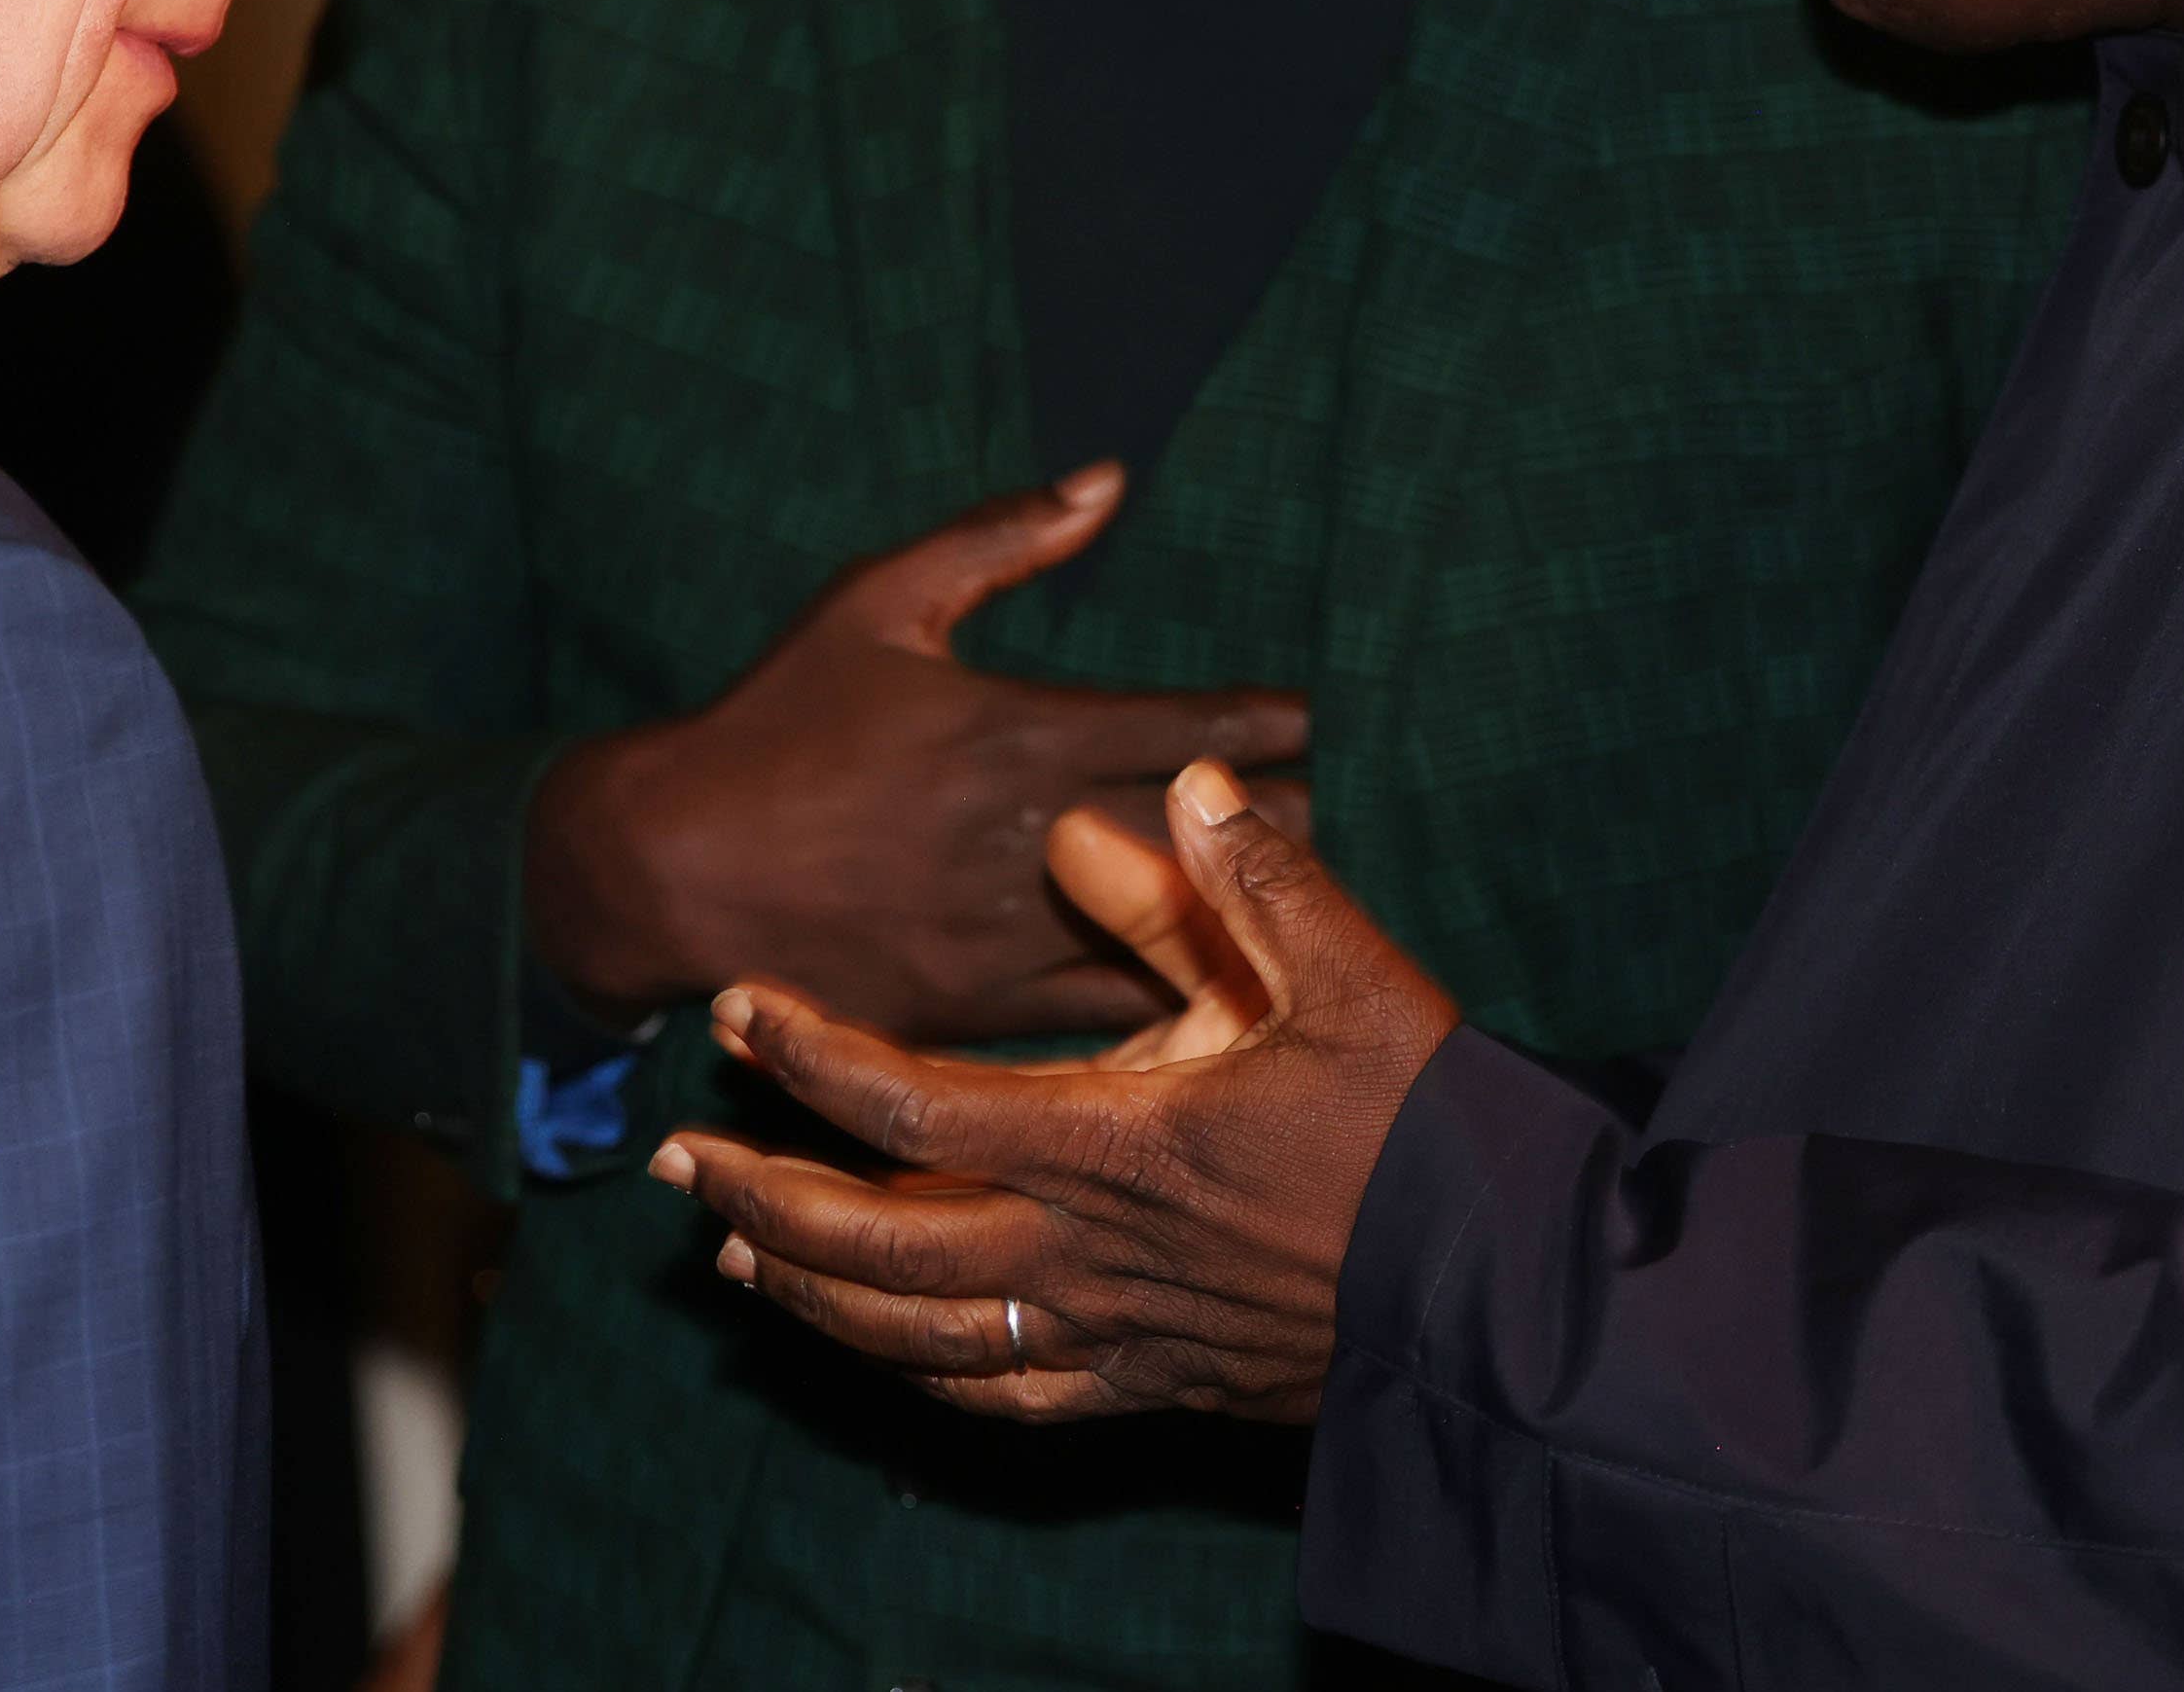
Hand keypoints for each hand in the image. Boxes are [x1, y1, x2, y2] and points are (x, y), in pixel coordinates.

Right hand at [521, 468, 1313, 1043]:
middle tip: (1326, 808)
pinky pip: (1106, 1021)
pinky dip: (1168, 1002)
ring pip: (1175, 939)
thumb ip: (1001, 540)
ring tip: (1296, 907)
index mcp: (1017, 730)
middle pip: (1208, 838)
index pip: (1191, 731)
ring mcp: (1009, 937)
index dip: (1270, 725)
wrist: (669, 869)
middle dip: (1283, 822)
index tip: (1315, 717)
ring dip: (1242, 918)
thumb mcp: (877, 603)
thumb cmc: (775, 721)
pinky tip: (1220, 1001)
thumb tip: (1111, 478)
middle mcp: (1030, 838)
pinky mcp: (979, 1016)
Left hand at [649, 758, 1460, 1424]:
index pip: (914, 1105)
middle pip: (874, 1245)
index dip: (811, 1058)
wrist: (1512, 1302)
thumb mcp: (1357, 981)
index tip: (735, 1009)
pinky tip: (886, 1356)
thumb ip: (1252, 882)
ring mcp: (1115, 1334)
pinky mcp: (1155, 1387)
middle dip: (757, 1198)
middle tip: (671, 1158)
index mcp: (1118, 1143)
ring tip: (733, 1255)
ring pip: (917, 1338)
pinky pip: (1008, 1402)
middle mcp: (1091, 1253)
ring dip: (810, 1295)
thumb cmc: (1434, 1134)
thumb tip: (1176, 781)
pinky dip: (923, 1379)